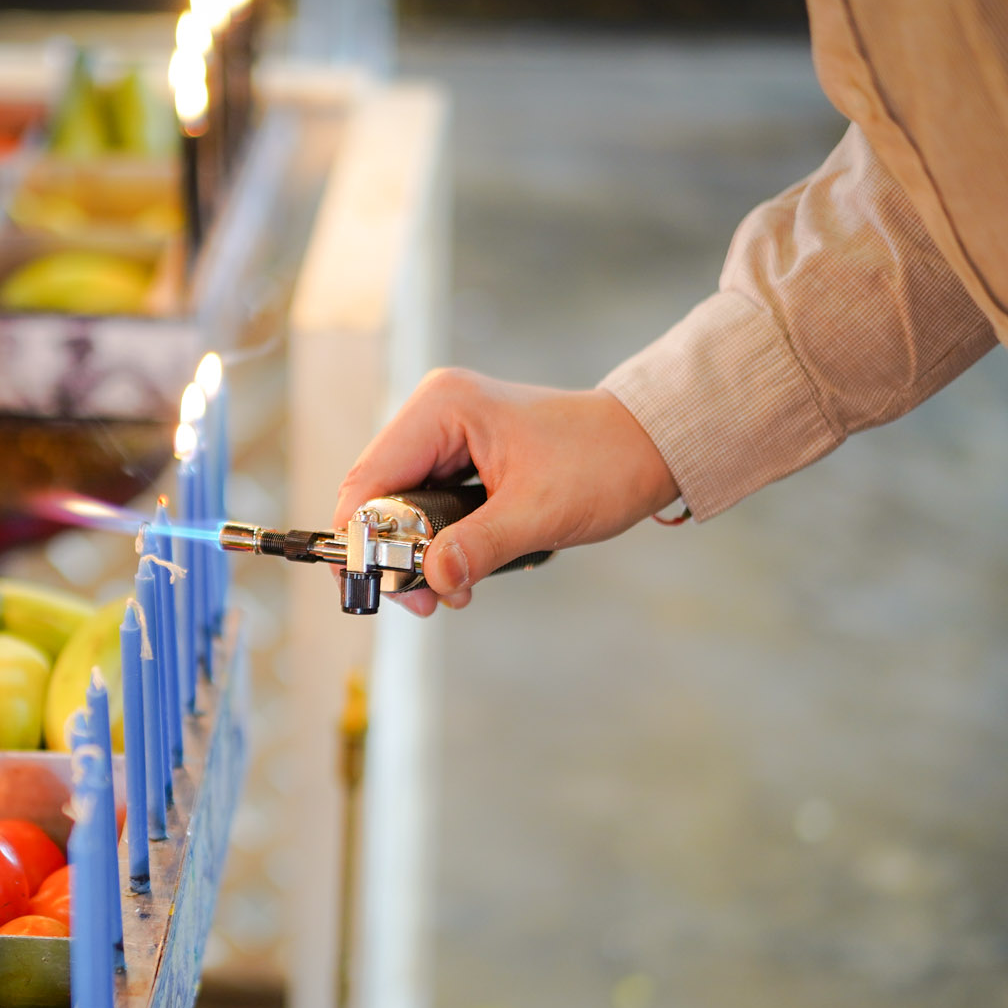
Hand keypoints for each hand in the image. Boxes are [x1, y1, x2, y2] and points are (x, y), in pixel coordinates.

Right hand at [333, 371, 678, 614]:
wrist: (648, 446)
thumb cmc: (604, 461)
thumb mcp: (538, 512)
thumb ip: (478, 546)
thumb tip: (432, 579)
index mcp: (443, 407)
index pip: (370, 477)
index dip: (358, 536)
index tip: (367, 586)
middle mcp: (434, 414)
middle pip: (378, 495)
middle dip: (391, 553)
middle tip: (421, 600)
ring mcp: (445, 436)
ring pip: (399, 507)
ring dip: (416, 555)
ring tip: (446, 592)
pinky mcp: (459, 458)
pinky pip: (425, 508)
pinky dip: (436, 545)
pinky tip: (458, 572)